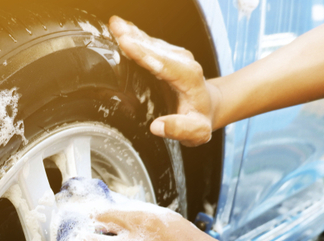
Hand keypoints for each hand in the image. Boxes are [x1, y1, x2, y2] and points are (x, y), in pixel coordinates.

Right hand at [109, 15, 220, 146]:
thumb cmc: (200, 117)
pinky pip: (148, 43)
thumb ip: (179, 128)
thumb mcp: (196, 131)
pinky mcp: (167, 54)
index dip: (143, 54)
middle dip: (134, 39)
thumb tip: (157, 126)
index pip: (163, 64)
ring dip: (132, 34)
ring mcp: (175, 55)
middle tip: (115, 30)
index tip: (127, 45)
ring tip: (114, 26)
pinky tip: (121, 29)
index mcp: (188, 77)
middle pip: (154, 49)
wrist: (208, 105)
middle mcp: (182, 61)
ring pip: (150, 43)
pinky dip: (134, 36)